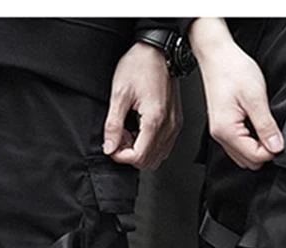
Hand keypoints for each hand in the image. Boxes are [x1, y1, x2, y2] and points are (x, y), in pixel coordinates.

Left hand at [103, 42, 181, 169]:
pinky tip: (139, 128)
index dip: (120, 156)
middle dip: (129, 153)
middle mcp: (169, 126)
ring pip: (157, 156)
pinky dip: (149, 143)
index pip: (139, 157)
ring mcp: (174, 125)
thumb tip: (109, 147)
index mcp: (155, 120)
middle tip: (118, 136)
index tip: (111, 145)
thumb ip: (113, 125)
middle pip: (148, 160)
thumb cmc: (141, 65)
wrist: (158, 50)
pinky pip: (163, 145)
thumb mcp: (119, 94)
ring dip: (139, 149)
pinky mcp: (176, 122)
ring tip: (128, 130)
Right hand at [189, 18, 282, 169]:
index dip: (272, 150)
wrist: (217, 56)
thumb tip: (276, 147)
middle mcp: (220, 136)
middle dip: (265, 151)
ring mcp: (220, 132)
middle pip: (249, 161)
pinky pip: (238, 145)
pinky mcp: (223, 126)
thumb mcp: (256, 98)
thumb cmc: (232, 71)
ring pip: (243, 155)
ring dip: (257, 147)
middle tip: (274, 131)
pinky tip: (256, 125)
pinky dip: (250, 141)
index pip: (254, 157)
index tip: (280, 138)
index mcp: (227, 131)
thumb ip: (266, 126)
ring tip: (265, 126)